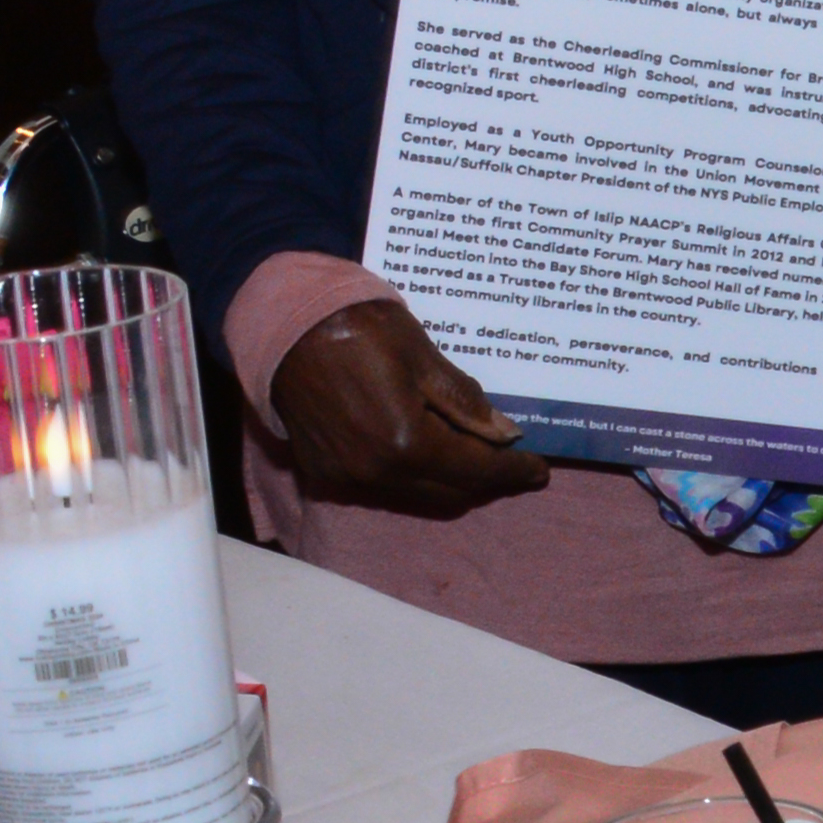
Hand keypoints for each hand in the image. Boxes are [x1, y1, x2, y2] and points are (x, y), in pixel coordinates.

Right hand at [270, 298, 552, 517]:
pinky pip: (384, 487)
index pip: (474, 471)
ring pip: (417, 495)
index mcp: (405, 442)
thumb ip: (465, 403)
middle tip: (513, 462)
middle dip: (486, 479)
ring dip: (450, 480)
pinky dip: (414, 476)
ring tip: (476, 454)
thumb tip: (504, 435)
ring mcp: (346, 478)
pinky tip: (429, 450)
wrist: (284, 328)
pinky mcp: (326, 473)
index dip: (512, 472)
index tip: (539, 470)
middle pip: (449, 492)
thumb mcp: (424, 357)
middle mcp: (375, 472)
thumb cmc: (358, 329)